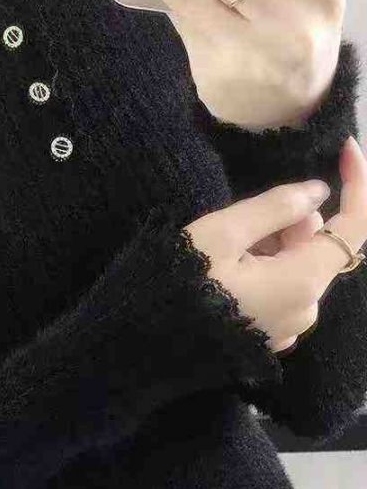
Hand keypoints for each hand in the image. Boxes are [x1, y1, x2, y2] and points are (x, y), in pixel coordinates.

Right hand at [182, 135, 366, 354]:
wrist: (142, 340)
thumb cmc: (179, 281)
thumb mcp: (221, 234)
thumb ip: (274, 208)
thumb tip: (317, 191)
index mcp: (301, 282)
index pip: (352, 228)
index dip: (356, 185)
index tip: (345, 148)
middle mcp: (305, 309)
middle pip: (317, 247)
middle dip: (291, 220)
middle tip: (240, 213)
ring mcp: (287, 327)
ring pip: (296, 267)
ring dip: (271, 244)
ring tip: (222, 246)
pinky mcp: (266, 336)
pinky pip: (280, 289)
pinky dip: (263, 268)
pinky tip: (224, 269)